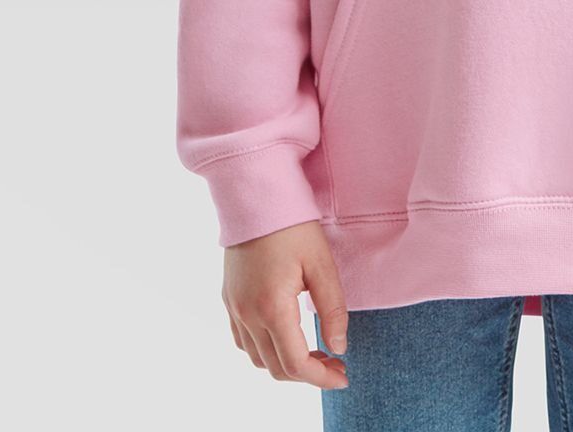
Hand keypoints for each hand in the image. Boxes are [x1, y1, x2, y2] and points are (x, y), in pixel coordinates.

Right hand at [222, 220, 348, 389]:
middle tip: (335, 363)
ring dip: (286, 364)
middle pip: (276, 368)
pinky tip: (286, 336)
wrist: (255, 195)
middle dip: (308, 374)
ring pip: (258, 359)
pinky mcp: (228, 299)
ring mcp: (234, 308)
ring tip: (314, 351)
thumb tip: (339, 347)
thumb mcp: (321, 263)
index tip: (343, 376)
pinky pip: (243, 341)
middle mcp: (247, 314)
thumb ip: (332, 309)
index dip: (322, 378)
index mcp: (272, 307)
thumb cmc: (293, 224)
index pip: (295, 364)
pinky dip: (265, 350)